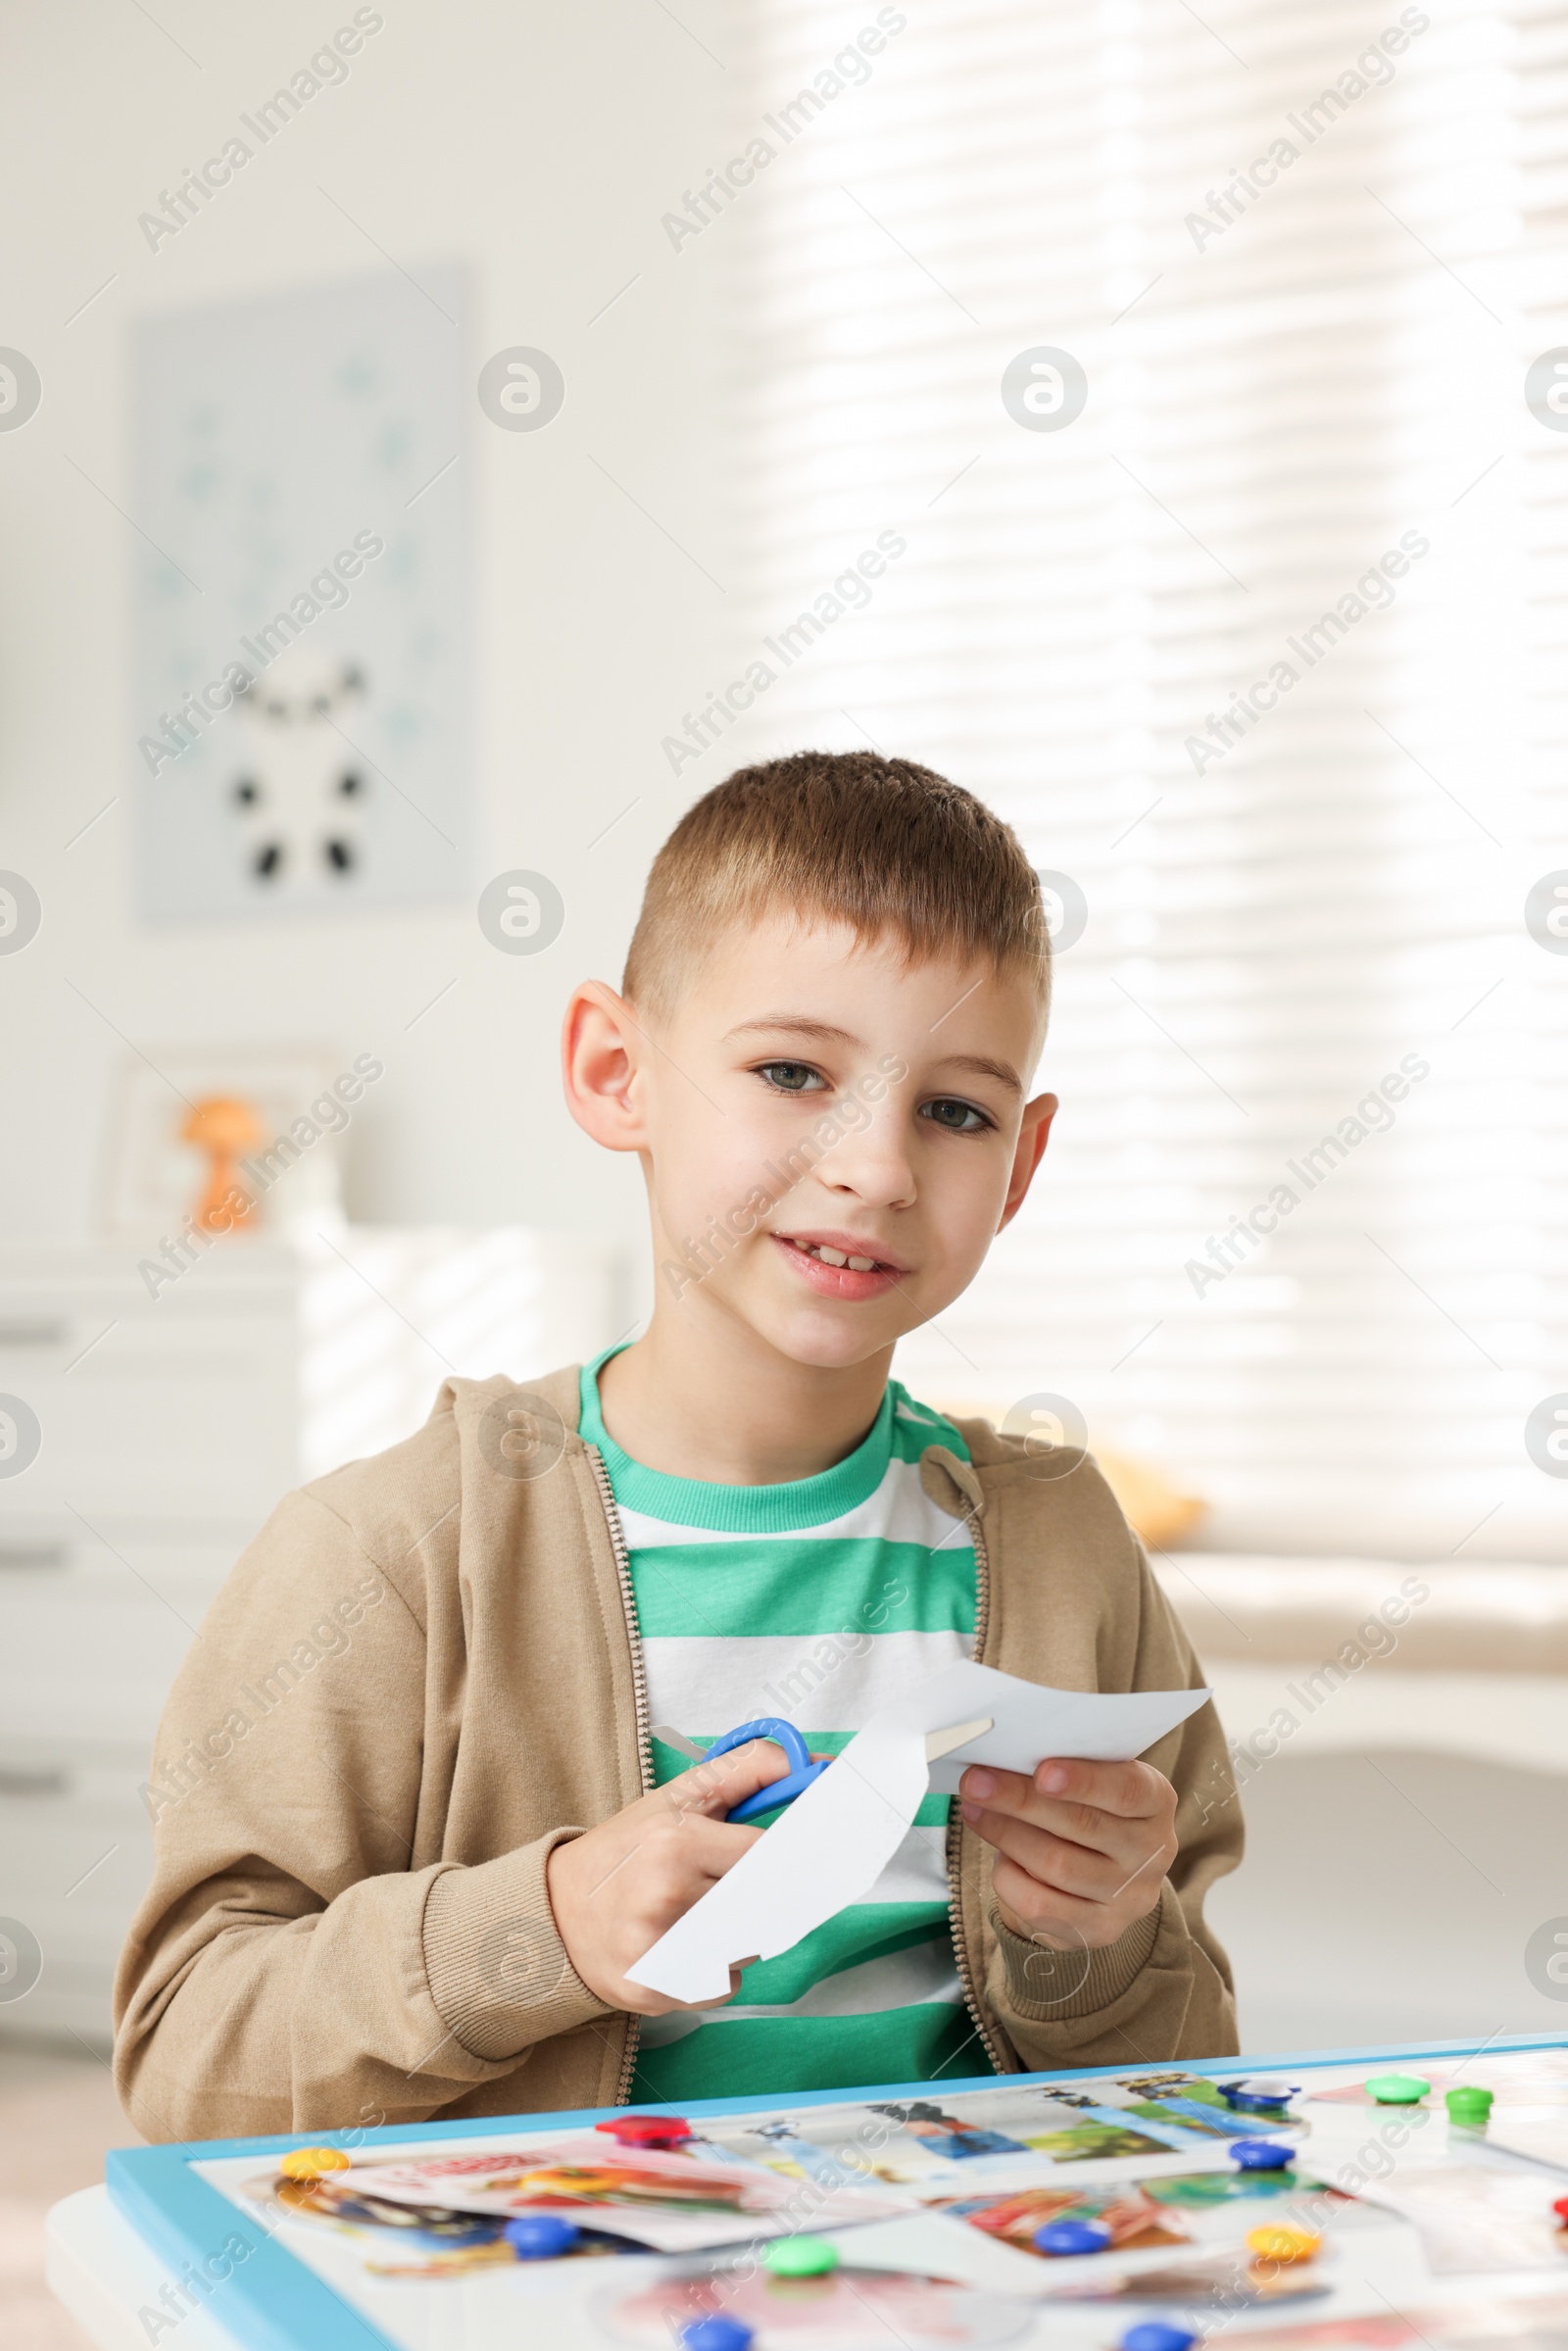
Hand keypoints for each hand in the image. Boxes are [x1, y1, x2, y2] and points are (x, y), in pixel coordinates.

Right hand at [546, 1738, 793, 2013]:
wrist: (555, 1911)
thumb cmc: (626, 1851)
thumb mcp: (679, 1797)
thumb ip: (749, 1770)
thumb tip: (816, 1766)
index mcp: (675, 1842)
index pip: (765, 1855)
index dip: (785, 1855)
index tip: (792, 1856)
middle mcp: (666, 1897)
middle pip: (762, 1904)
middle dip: (760, 1895)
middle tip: (739, 1886)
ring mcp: (658, 1950)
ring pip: (748, 1946)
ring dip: (740, 1932)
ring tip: (700, 1914)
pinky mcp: (654, 1990)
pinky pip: (725, 1984)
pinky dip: (717, 1969)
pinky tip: (686, 1947)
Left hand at [959, 1756, 1178, 1950]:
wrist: (1107, 1875)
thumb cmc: (1091, 1808)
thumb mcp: (1095, 1781)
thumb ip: (1064, 1770)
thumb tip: (1004, 1761)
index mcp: (1156, 1802)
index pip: (1127, 1790)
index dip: (1085, 1781)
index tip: (1042, 1772)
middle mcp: (1152, 1852)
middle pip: (1082, 1825)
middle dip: (1020, 1800)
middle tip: (976, 1782)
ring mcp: (1130, 1897)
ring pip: (1056, 1864)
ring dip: (1006, 1834)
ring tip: (975, 1811)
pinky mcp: (1100, 1930)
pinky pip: (1041, 1905)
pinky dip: (1010, 1876)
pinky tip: (1000, 1856)